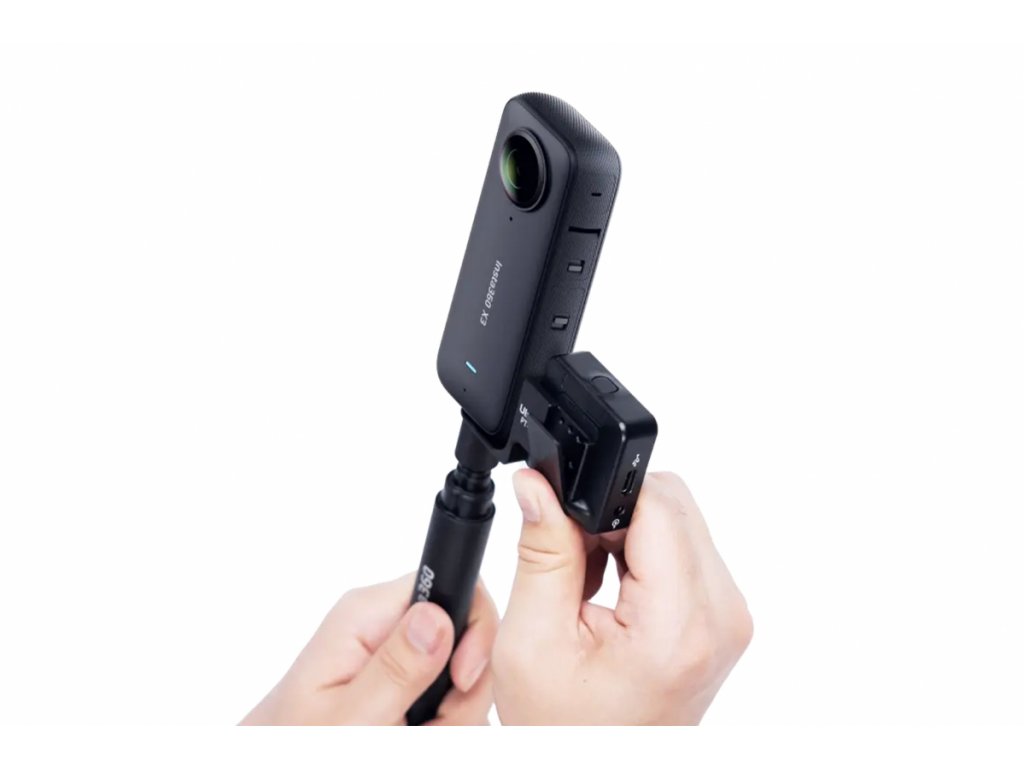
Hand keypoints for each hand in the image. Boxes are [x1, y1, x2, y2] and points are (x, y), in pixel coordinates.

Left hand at [241, 574, 497, 724]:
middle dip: (460, 693)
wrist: (276, 758)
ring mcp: (394, 653)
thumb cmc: (294, 743)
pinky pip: (446, 698)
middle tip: (426, 730)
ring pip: (462, 677)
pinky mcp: (400, 680)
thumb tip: (437, 616)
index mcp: (367, 614)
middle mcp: (384, 624)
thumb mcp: (348, 718)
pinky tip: (411, 737)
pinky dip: (438, 727)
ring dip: (449, 719)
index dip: (474, 633)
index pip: (456, 584)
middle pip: (466, 639)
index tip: (461, 682)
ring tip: (409, 737)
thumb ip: (395, 669)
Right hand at [492, 469, 752, 724]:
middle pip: (671, 505)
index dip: (602, 500)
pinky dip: (645, 555)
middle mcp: (722, 615)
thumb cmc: (568, 727)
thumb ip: (542, 550)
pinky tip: (617, 594)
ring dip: (629, 535)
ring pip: (678, 520)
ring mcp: (730, 615)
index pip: (656, 503)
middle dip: (614, 517)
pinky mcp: (726, 614)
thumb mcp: (533, 640)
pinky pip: (687, 548)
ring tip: (594, 590)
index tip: (565, 530)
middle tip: (576, 571)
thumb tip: (538, 484)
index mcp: (678, 624)